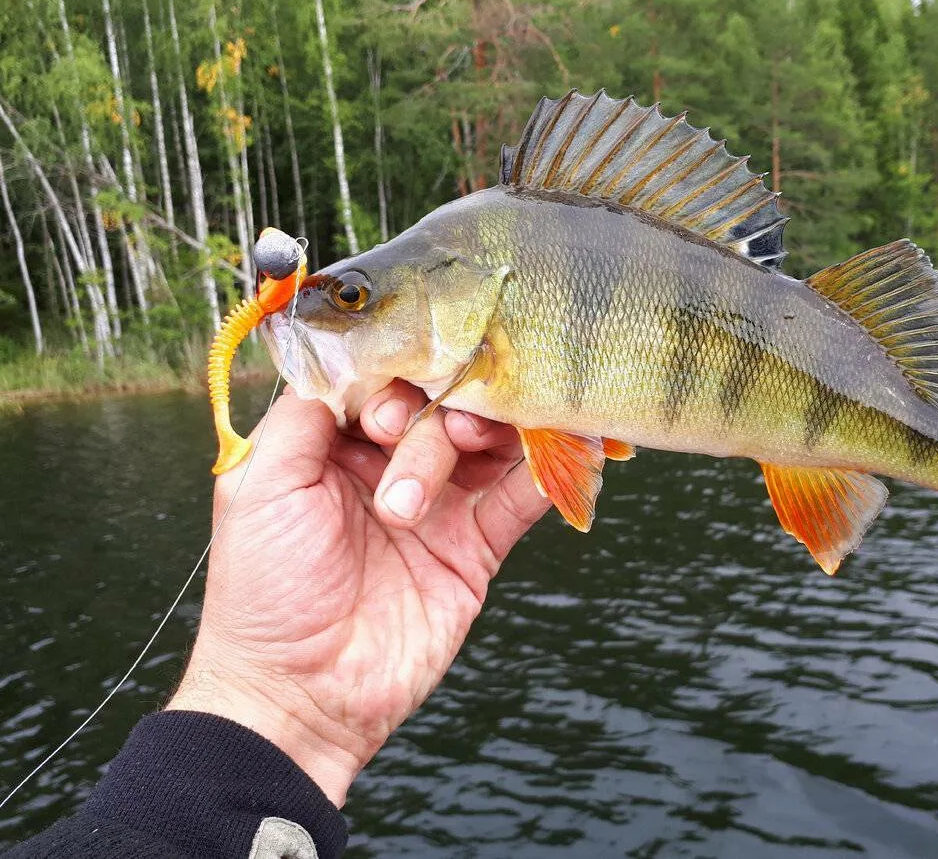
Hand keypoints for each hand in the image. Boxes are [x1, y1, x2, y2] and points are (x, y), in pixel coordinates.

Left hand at [167, 382, 549, 804]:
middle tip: (414, 432)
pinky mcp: (476, 546)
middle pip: (439, 401)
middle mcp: (390, 463)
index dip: (392, 379)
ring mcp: (439, 504)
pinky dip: (547, 470)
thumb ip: (303, 410)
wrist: (302, 695)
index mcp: (334, 443)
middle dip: (438, 406)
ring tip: (468, 446)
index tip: (385, 413)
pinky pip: (521, 497)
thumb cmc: (264, 590)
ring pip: (484, 440)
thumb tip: (347, 349)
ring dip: (485, 429)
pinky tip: (569, 444)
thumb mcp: (260, 484)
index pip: (383, 379)